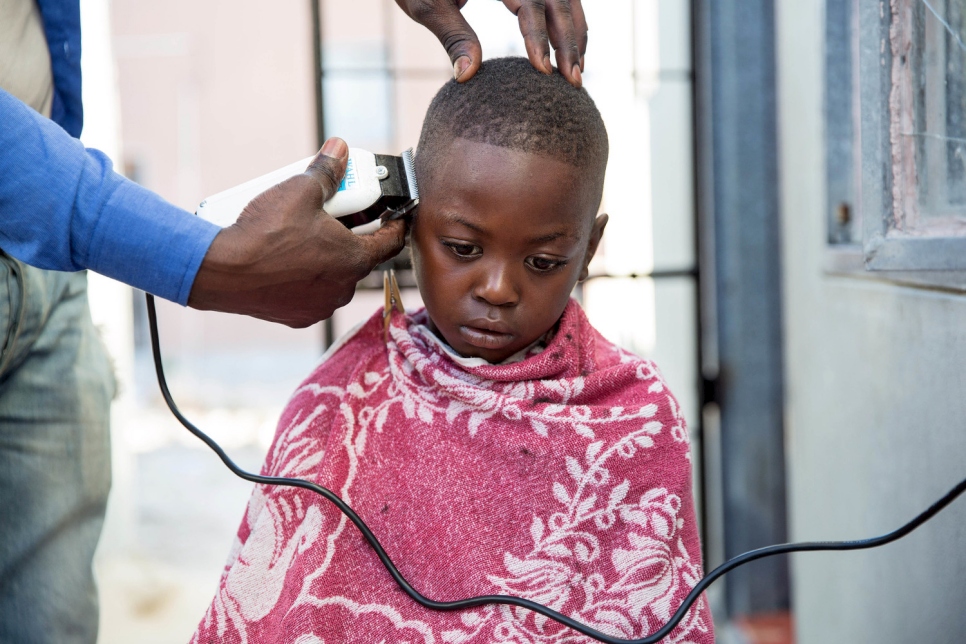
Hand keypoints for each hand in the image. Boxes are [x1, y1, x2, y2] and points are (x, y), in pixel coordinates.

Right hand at [187, 138, 405, 326]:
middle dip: (350, 234)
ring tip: (305, 235)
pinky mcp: (297, 316)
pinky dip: (304, 277)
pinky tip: (287, 259)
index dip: (394, 221)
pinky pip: (310, 292)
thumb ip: (326, 170)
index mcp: (355, 260)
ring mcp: (321, 306)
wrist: (222, 271)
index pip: (391, 240)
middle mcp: (344, 289)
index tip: (391, 212)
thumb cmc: (265, 234)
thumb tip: (339, 149)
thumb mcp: (300, 191)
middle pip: (358, 256)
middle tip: (335, 213)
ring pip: (333, 276)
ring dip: (326, 257)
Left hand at [395, 0, 586, 86]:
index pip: (531, 2)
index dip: (539, 37)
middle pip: (558, 0)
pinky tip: (569, 50)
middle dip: (569, 41)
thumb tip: (467, 75)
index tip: (544, 71)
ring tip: (576, 71)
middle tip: (573, 81)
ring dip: (574, 33)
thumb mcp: (427, 3)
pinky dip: (567, 22)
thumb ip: (452, 36)